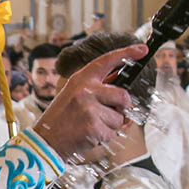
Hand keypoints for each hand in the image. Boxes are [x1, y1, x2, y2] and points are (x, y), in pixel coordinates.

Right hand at [33, 44, 144, 159]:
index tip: (141, 49)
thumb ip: (96, 89)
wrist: (46, 140)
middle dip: (121, 108)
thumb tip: (123, 93)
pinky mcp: (93, 126)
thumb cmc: (63, 118)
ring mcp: (89, 108)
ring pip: (120, 117)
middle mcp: (86, 90)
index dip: (127, 53)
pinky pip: (113, 132)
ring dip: (111, 125)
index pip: (107, 60)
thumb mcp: (74, 94)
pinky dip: (105, 137)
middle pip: (123, 96)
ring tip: (91, 125)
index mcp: (81, 79)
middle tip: (105, 115)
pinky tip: (90, 135)